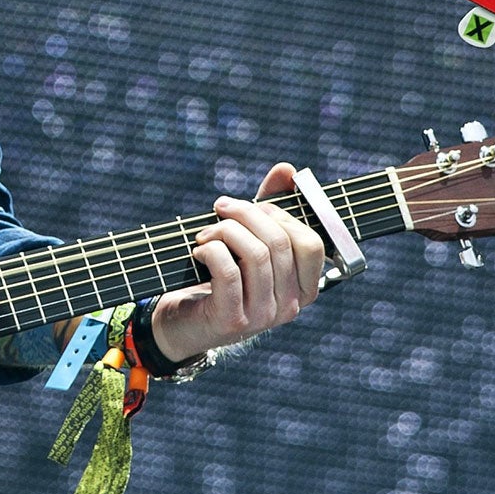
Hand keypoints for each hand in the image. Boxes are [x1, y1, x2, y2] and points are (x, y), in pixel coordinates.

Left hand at [148, 163, 323, 363]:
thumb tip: (288, 170)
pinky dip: (210, 250)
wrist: (183, 323)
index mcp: (303, 288)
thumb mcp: (247, 240)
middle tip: (221, 208)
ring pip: (256, 254)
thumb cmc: (220, 277)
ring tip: (205, 232)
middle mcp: (290, 306)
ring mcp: (264, 317)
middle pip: (280, 242)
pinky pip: (228, 272)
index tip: (253, 206)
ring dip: (224, 230)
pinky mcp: (233, 321)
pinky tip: (198, 251)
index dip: (281, 215)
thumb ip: (271, 206)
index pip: (311, 243)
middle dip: (246, 213)